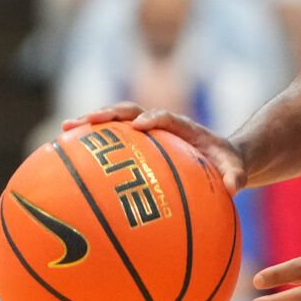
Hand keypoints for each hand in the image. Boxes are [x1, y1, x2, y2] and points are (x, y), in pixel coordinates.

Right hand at [60, 103, 246, 193]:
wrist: (220, 157)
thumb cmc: (226, 163)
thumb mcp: (235, 168)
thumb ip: (236, 175)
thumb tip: (235, 189)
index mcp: (184, 129)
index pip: (167, 118)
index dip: (154, 118)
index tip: (140, 125)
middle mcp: (160, 125)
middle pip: (132, 111)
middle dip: (110, 113)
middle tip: (88, 120)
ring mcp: (146, 133)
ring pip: (115, 123)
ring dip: (91, 123)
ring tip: (64, 130)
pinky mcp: (135, 144)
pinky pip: (111, 142)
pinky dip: (90, 145)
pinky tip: (66, 155)